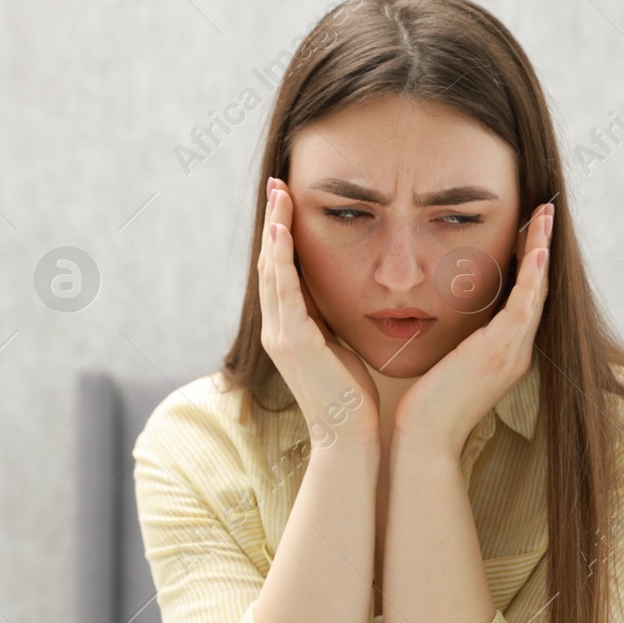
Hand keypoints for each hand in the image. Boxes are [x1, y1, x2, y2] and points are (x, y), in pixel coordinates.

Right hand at [257, 176, 380, 449]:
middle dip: (274, 221)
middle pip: (270, 263)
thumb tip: (345, 297)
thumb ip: (332, 324)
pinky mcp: (293, 341)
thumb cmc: (353, 399)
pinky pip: (284, 291)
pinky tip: (283, 231)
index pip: (281, 272)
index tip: (287, 202)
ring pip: (272, 271)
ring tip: (279, 193)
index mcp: (289, 329)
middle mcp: (278, 329)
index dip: (282, 236)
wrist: (349, 438)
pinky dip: (281, 259)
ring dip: (275, 229)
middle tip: (278, 184)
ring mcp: (281, 335)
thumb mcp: (341, 349)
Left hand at [390, 203, 554, 453]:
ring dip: (542, 249)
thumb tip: (439, 312)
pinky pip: (524, 306)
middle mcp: (517, 351)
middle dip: (541, 246)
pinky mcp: (502, 352)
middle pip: (537, 288)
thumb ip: (454, 339)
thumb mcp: (446, 363)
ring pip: (537, 290)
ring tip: (545, 214)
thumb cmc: (426, 407)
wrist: (426, 439)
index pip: (523, 297)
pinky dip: (533, 275)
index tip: (527, 229)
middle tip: (546, 210)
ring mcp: (513, 352)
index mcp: (505, 353)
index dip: (529, 261)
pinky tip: (537, 248)